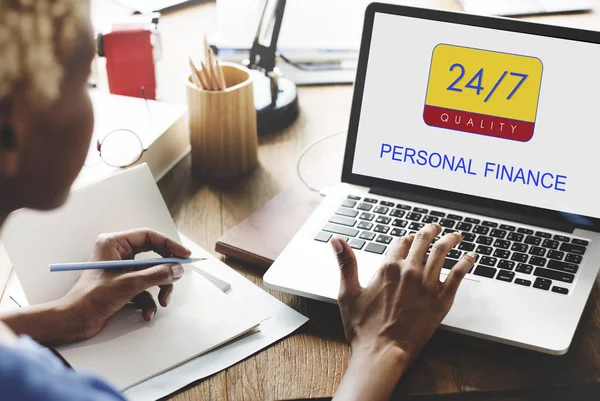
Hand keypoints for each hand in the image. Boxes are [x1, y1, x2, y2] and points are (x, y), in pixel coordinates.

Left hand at [60, 228, 190, 340]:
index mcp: (114, 243)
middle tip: (177, 277)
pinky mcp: (123, 285)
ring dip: (159, 289)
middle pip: (153, 256)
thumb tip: (177, 269)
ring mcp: (121, 270)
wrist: (74, 321)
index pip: (149, 236)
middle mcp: (118, 253)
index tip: (184, 255)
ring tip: (162, 302)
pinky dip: (149, 301)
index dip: (169, 245)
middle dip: (165, 271)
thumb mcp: (129, 284)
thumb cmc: (91, 298)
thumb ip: (157, 274)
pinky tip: (147, 313)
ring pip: (151, 274)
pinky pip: (144, 288)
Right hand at [331, 224, 475, 400]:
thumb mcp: (348, 292)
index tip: (409, 238)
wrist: (382, 352)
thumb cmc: (363, 328)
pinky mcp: (441, 300)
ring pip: (442, 253)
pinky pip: (458, 275)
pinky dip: (466, 263)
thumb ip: (346, 263)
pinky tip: (471, 257)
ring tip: (456, 236)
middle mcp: (409, 272)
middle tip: (435, 228)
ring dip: (450, 240)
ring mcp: (427, 285)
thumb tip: (337, 240)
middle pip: (423, 242)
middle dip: (430, 231)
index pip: (400, 242)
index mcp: (387, 268)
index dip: (405, 238)